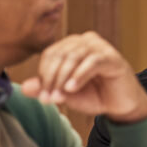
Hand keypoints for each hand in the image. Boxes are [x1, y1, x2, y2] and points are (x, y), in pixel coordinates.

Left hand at [20, 31, 146, 122]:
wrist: (120, 105)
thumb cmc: (94, 95)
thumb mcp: (66, 94)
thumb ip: (47, 88)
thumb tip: (25, 87)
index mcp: (72, 45)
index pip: (50, 54)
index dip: (43, 75)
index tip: (42, 97)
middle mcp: (85, 41)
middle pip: (60, 54)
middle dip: (51, 79)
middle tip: (48, 100)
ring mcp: (100, 46)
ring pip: (74, 56)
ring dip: (63, 79)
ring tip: (60, 97)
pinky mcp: (112, 57)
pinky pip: (92, 61)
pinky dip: (79, 75)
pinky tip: (72, 89)